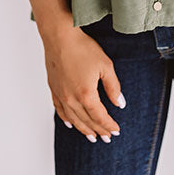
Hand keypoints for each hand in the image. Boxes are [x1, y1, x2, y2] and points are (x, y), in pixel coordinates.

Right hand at [43, 26, 125, 142]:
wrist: (59, 37)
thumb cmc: (83, 48)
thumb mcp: (105, 65)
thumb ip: (113, 87)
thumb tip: (120, 104)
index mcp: (86, 95)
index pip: (100, 117)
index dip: (109, 125)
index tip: (116, 131)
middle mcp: (71, 99)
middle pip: (87, 121)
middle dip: (99, 130)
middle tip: (107, 138)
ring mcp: (61, 95)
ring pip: (73, 119)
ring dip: (83, 129)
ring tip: (91, 137)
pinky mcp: (53, 89)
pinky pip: (60, 110)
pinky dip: (67, 120)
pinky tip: (70, 124)